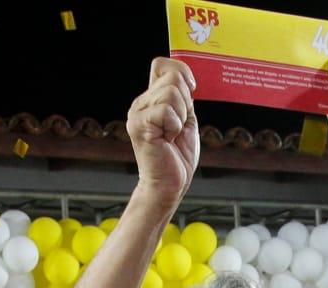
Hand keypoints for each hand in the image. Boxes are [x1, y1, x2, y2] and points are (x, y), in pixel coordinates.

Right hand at [127, 57, 199, 207]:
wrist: (169, 183)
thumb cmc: (177, 155)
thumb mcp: (186, 118)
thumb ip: (183, 97)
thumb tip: (185, 76)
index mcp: (150, 99)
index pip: (161, 65)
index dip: (181, 71)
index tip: (191, 90)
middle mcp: (140, 103)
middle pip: (173, 77)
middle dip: (186, 101)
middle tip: (178, 125)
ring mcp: (137, 114)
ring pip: (171, 92)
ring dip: (181, 115)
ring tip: (172, 133)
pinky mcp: (139, 126)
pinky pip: (166, 110)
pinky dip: (174, 125)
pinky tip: (168, 138)